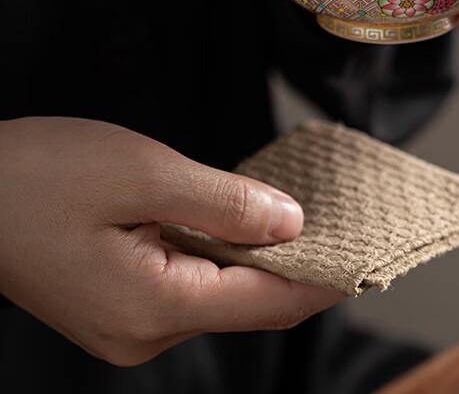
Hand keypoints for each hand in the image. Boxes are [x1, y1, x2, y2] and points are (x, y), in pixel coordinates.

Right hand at [0, 118, 342, 365]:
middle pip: (249, 303)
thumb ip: (224, 203)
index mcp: (155, 307)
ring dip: (261, 257)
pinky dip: (225, 255)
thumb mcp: (144, 174)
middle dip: (298, 264)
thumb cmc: (41, 174)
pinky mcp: (121, 306)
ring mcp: (130, 325)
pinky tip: (243, 223)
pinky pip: (193, 285)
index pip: (268, 303)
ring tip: (303, 214)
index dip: (324, 278)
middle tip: (344, 221)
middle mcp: (145, 332)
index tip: (369, 253)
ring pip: (222, 293)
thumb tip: (291, 225)